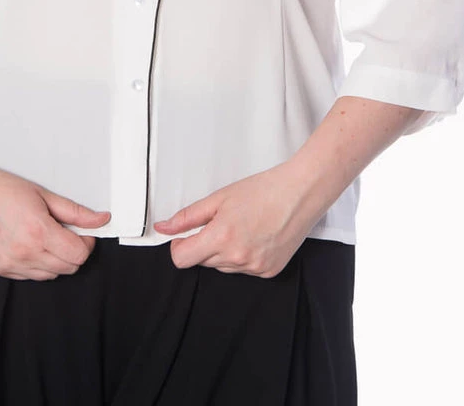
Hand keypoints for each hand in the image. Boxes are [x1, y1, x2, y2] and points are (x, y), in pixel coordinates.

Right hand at [0, 161, 111, 280]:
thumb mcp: (42, 194)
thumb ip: (75, 212)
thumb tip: (101, 220)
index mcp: (38, 232)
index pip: (79, 255)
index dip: (86, 243)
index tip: (83, 232)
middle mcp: (24, 254)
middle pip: (68, 268)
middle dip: (74, 252)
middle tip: (66, 232)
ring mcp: (10, 265)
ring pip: (50, 276)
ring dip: (56, 260)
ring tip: (45, 235)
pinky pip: (29, 276)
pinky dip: (36, 264)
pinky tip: (28, 243)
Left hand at [153, 162, 312, 276]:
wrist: (300, 194)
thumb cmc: (264, 190)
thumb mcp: (219, 198)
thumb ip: (188, 216)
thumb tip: (163, 228)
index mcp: (221, 237)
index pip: (182, 259)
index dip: (178, 246)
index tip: (184, 236)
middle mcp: (237, 257)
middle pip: (202, 262)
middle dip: (204, 244)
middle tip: (221, 221)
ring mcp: (254, 268)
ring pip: (222, 267)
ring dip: (223, 251)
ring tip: (242, 226)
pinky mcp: (269, 272)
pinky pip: (243, 270)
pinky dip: (242, 256)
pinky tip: (254, 236)